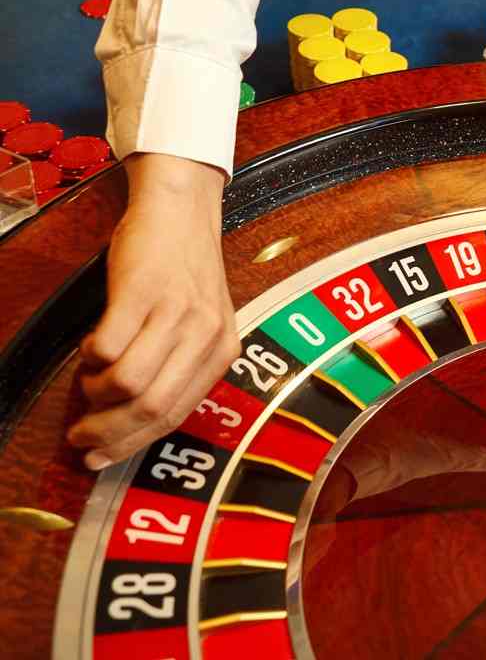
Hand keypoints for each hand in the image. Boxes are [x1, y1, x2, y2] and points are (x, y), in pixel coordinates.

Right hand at [67, 154, 238, 469]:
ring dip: (95, 394)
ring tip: (87, 383)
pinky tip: (90, 348)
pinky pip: (108, 347)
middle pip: (152, 407)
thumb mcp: (200, 322)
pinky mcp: (144, 291)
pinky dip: (90, 357)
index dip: (133, 444)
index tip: (100, 457)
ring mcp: (178, 312)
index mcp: (224, 349)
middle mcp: (208, 334)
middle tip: (80, 436)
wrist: (181, 209)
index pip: (177, 414)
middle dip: (108, 433)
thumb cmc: (182, 269)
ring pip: (129, 384)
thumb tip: (132, 421)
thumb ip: (180, 365)